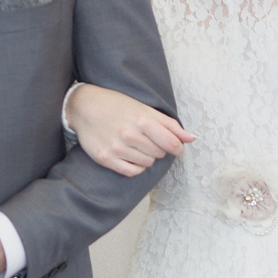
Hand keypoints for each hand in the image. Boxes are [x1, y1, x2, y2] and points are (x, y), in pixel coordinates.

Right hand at [64, 85, 193, 176]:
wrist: (84, 107)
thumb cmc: (117, 105)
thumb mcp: (145, 109)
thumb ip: (169, 125)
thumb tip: (192, 138)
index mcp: (142, 119)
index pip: (171, 143)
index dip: (178, 148)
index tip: (176, 148)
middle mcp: (130, 134)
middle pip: (159, 154)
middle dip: (158, 149)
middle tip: (147, 139)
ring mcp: (117, 148)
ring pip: (147, 164)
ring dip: (146, 157)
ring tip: (136, 145)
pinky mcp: (105, 158)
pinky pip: (132, 172)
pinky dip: (136, 167)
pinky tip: (130, 156)